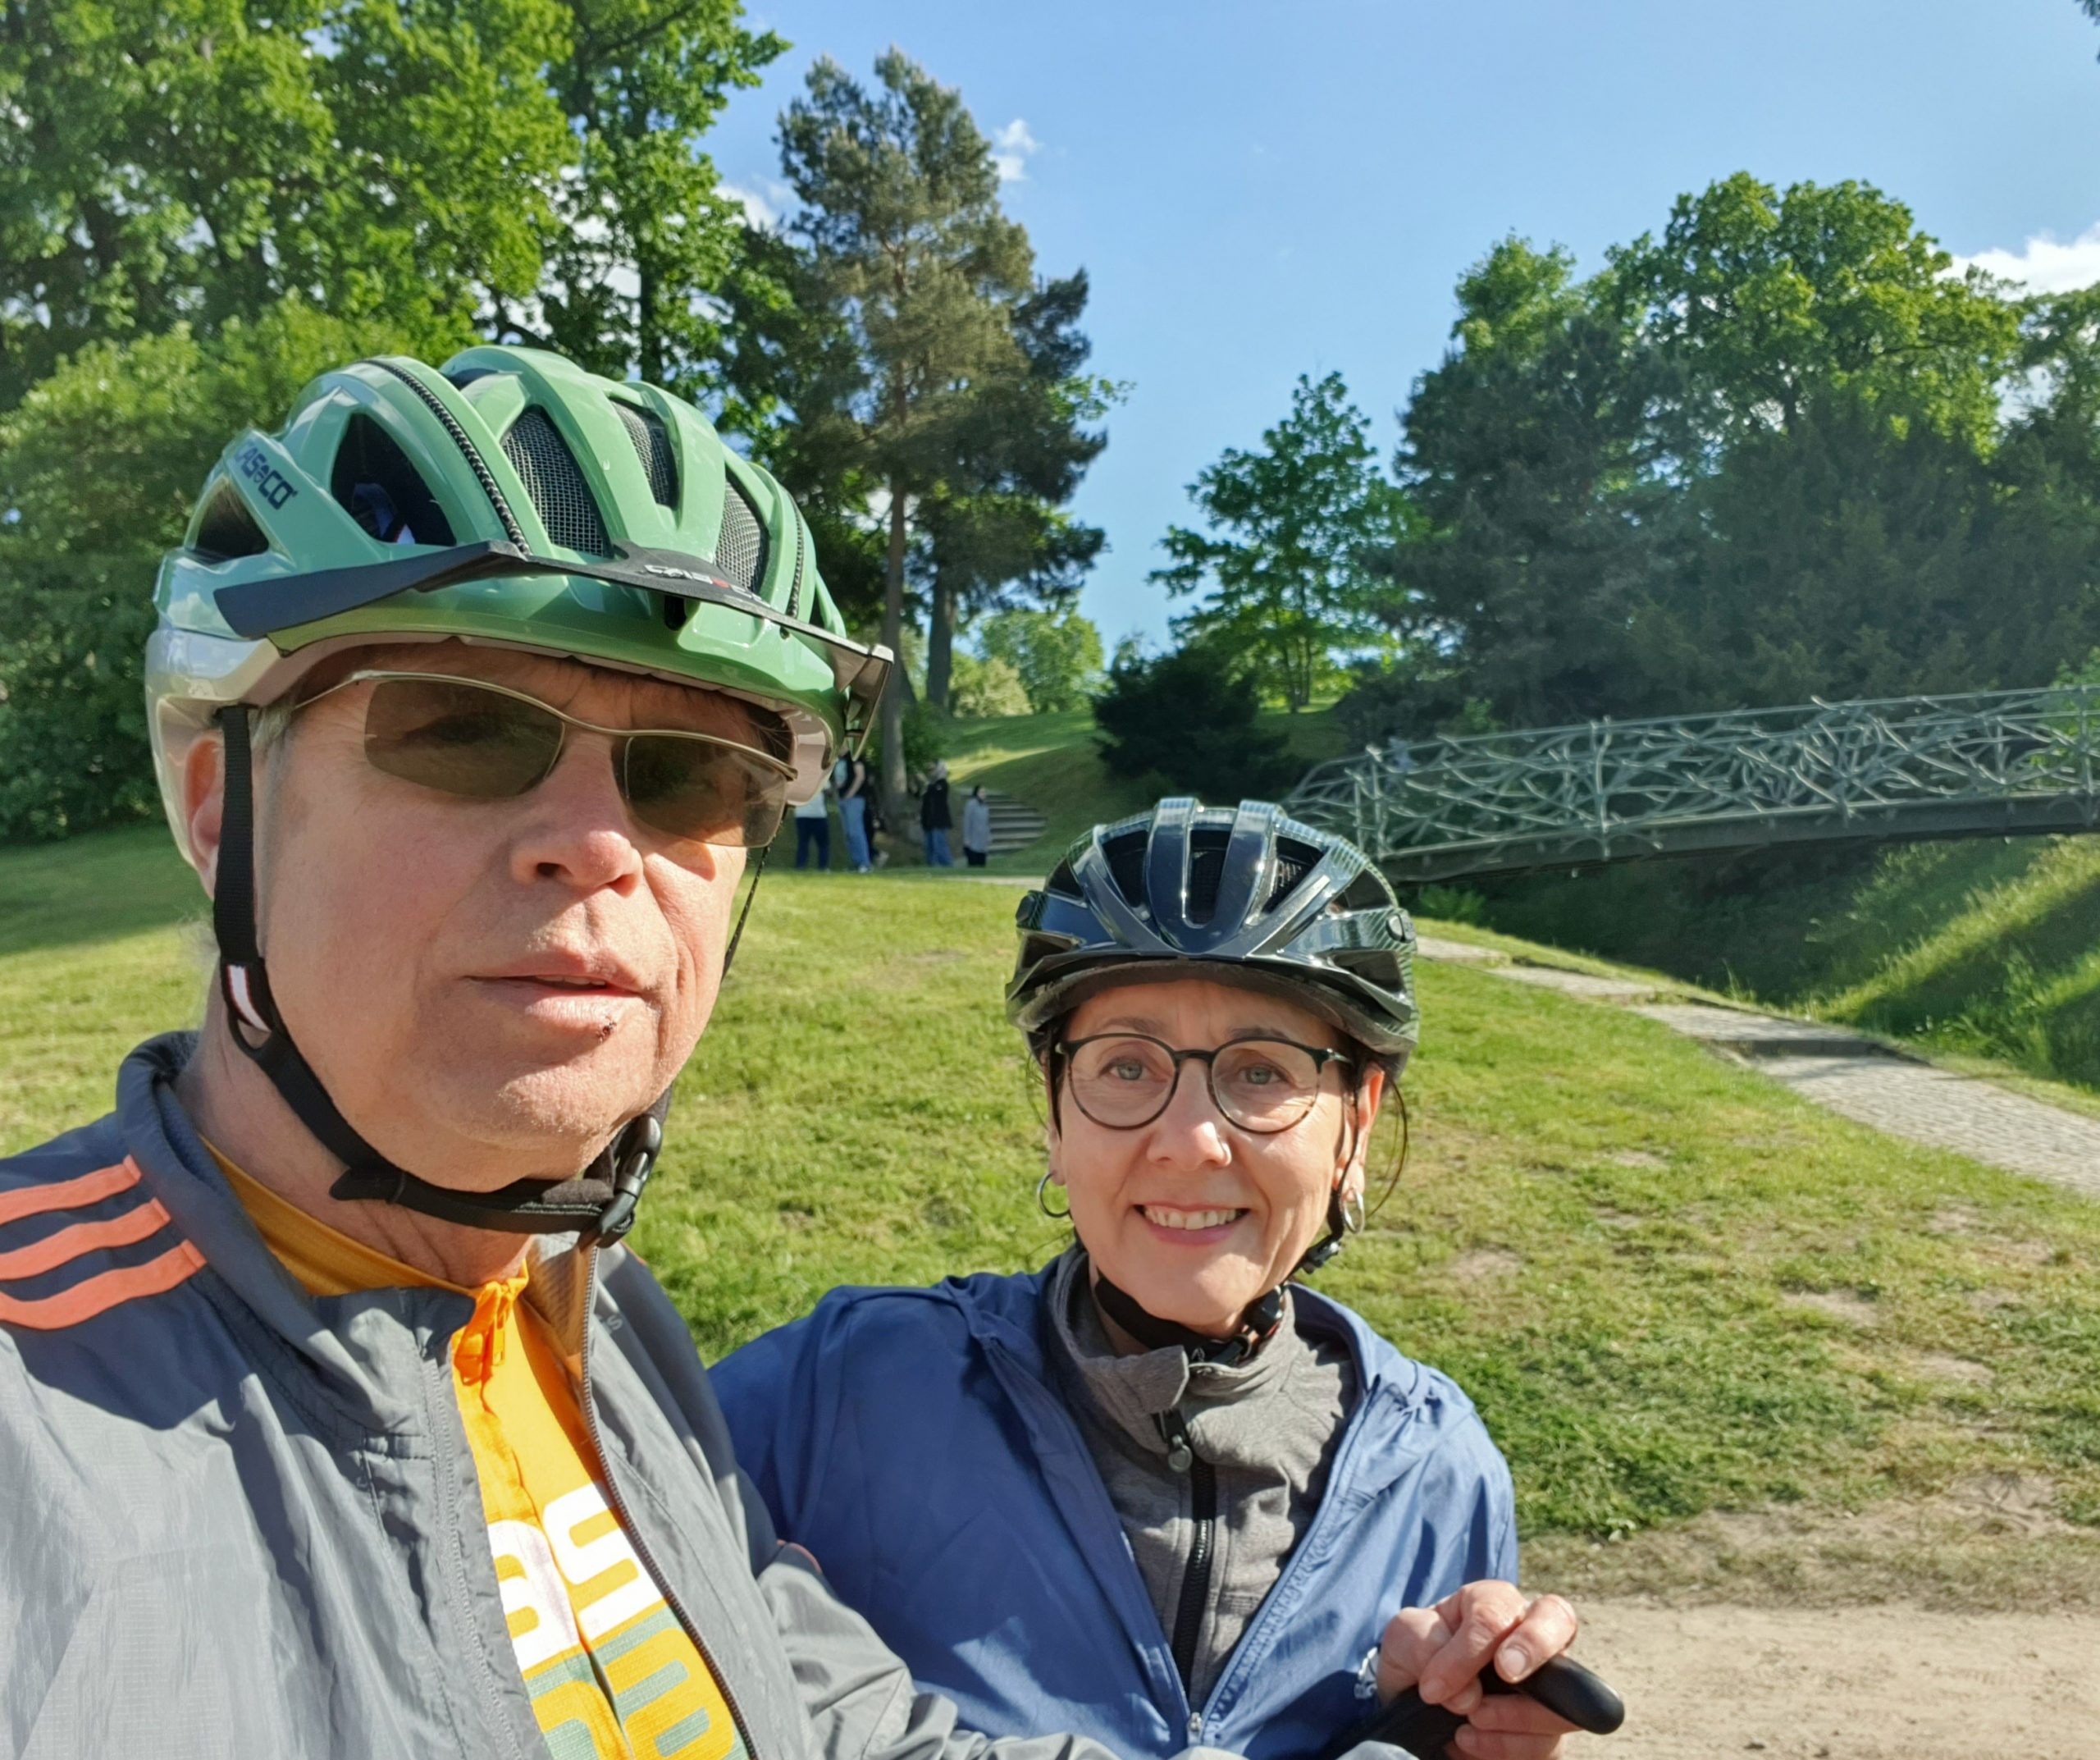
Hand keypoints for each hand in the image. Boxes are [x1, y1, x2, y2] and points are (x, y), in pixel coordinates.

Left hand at [1375, 1582, 1580, 1759]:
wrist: (1415, 1702)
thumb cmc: (1417, 1656)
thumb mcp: (1403, 1638)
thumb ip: (1424, 1646)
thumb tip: (1470, 1696)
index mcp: (1491, 1602)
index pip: (1494, 1614)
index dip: (1469, 1652)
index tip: (1433, 1688)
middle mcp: (1528, 1633)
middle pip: (1559, 1618)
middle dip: (1534, 1646)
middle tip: (1506, 1675)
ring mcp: (1547, 1682)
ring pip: (1559, 1695)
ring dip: (1514, 1717)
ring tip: (1469, 1725)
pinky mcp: (1547, 1729)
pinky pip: (1549, 1743)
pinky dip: (1507, 1748)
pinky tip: (1472, 1742)